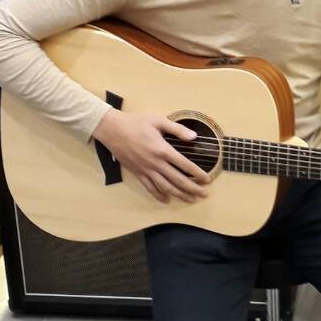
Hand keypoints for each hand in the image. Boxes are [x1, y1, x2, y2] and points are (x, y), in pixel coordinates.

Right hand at [91, 111, 209, 203]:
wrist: (113, 130)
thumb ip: (177, 129)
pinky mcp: (137, 173)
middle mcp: (156, 163)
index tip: (207, 179)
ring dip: (179, 195)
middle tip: (204, 194)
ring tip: (191, 199)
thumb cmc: (136, 123)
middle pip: (178, 180)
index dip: (198, 173)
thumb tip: (194, 137)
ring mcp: (146, 170)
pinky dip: (159, 195)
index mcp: (163, 150)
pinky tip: (166, 200)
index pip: (185, 165)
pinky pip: (149, 188)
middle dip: (193, 188)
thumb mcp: (158, 121)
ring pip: (166, 187)